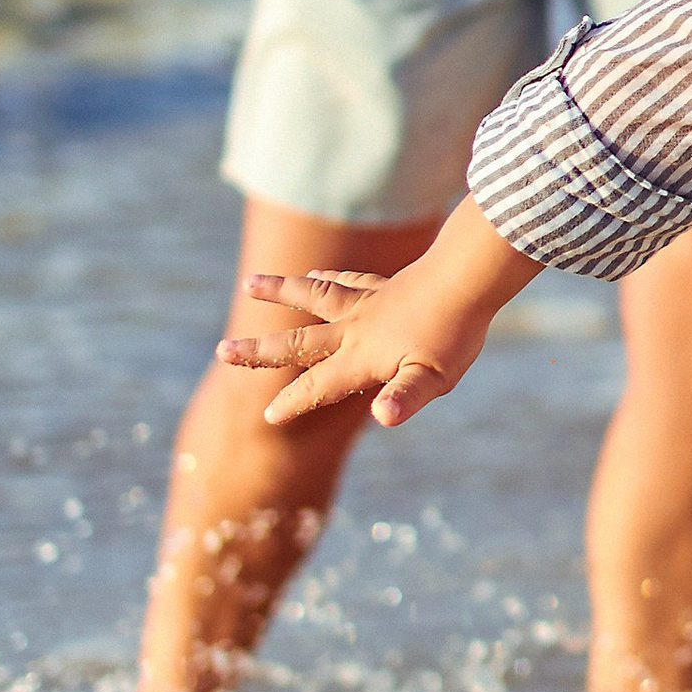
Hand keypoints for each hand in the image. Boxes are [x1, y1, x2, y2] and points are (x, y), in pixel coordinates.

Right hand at [214, 202, 538, 426]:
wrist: (468, 279)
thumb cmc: (453, 334)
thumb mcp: (434, 377)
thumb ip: (405, 398)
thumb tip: (382, 417)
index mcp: (361, 358)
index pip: (320, 385)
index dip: (294, 401)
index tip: (267, 415)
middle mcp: (355, 329)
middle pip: (299, 341)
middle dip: (260, 350)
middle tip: (223, 351)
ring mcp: (367, 303)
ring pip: (314, 296)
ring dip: (281, 292)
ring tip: (250, 284)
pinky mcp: (384, 285)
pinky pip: (347, 280)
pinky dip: (327, 277)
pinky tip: (314, 274)